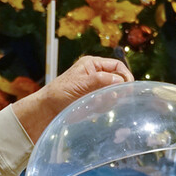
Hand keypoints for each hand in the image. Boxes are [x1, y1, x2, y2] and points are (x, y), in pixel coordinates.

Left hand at [12, 56, 133, 140]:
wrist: (46, 111)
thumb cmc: (59, 93)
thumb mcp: (81, 84)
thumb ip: (101, 80)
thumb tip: (121, 81)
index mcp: (93, 65)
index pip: (117, 66)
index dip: (125, 76)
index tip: (128, 89)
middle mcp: (96, 75)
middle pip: (118, 80)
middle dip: (117, 90)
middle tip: (113, 99)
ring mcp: (95, 88)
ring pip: (114, 93)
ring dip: (110, 100)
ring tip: (98, 104)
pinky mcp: (93, 101)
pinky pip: (106, 103)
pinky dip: (104, 107)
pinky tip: (95, 109)